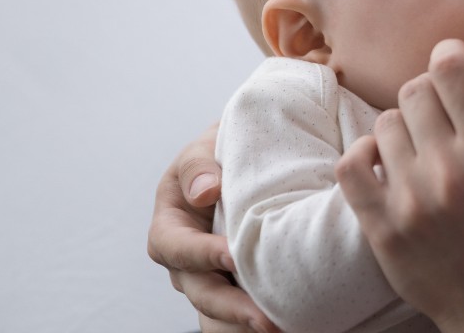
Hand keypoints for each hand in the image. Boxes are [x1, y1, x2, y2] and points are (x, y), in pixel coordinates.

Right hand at [147, 123, 279, 332]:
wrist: (246, 162)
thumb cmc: (219, 153)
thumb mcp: (202, 149)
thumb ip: (198, 165)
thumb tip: (205, 193)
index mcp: (170, 227)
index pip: (176, 247)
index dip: (202, 254)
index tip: (233, 256)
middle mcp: (186, 262)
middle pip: (201, 292)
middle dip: (233, 307)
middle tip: (267, 321)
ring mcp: (212, 278)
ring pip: (223, 311)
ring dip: (249, 321)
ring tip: (282, 327)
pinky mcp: (240, 286)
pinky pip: (246, 309)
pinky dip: (263, 316)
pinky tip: (293, 322)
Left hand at [337, 40, 463, 332]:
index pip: (450, 69)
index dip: (451, 56)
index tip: (454, 64)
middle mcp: (448, 170)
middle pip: (415, 90)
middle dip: (428, 93)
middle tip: (437, 110)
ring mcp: (410, 200)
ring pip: (386, 124)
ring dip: (402, 128)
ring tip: (418, 145)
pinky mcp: (381, 226)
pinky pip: (352, 163)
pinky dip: (366, 154)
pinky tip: (384, 161)